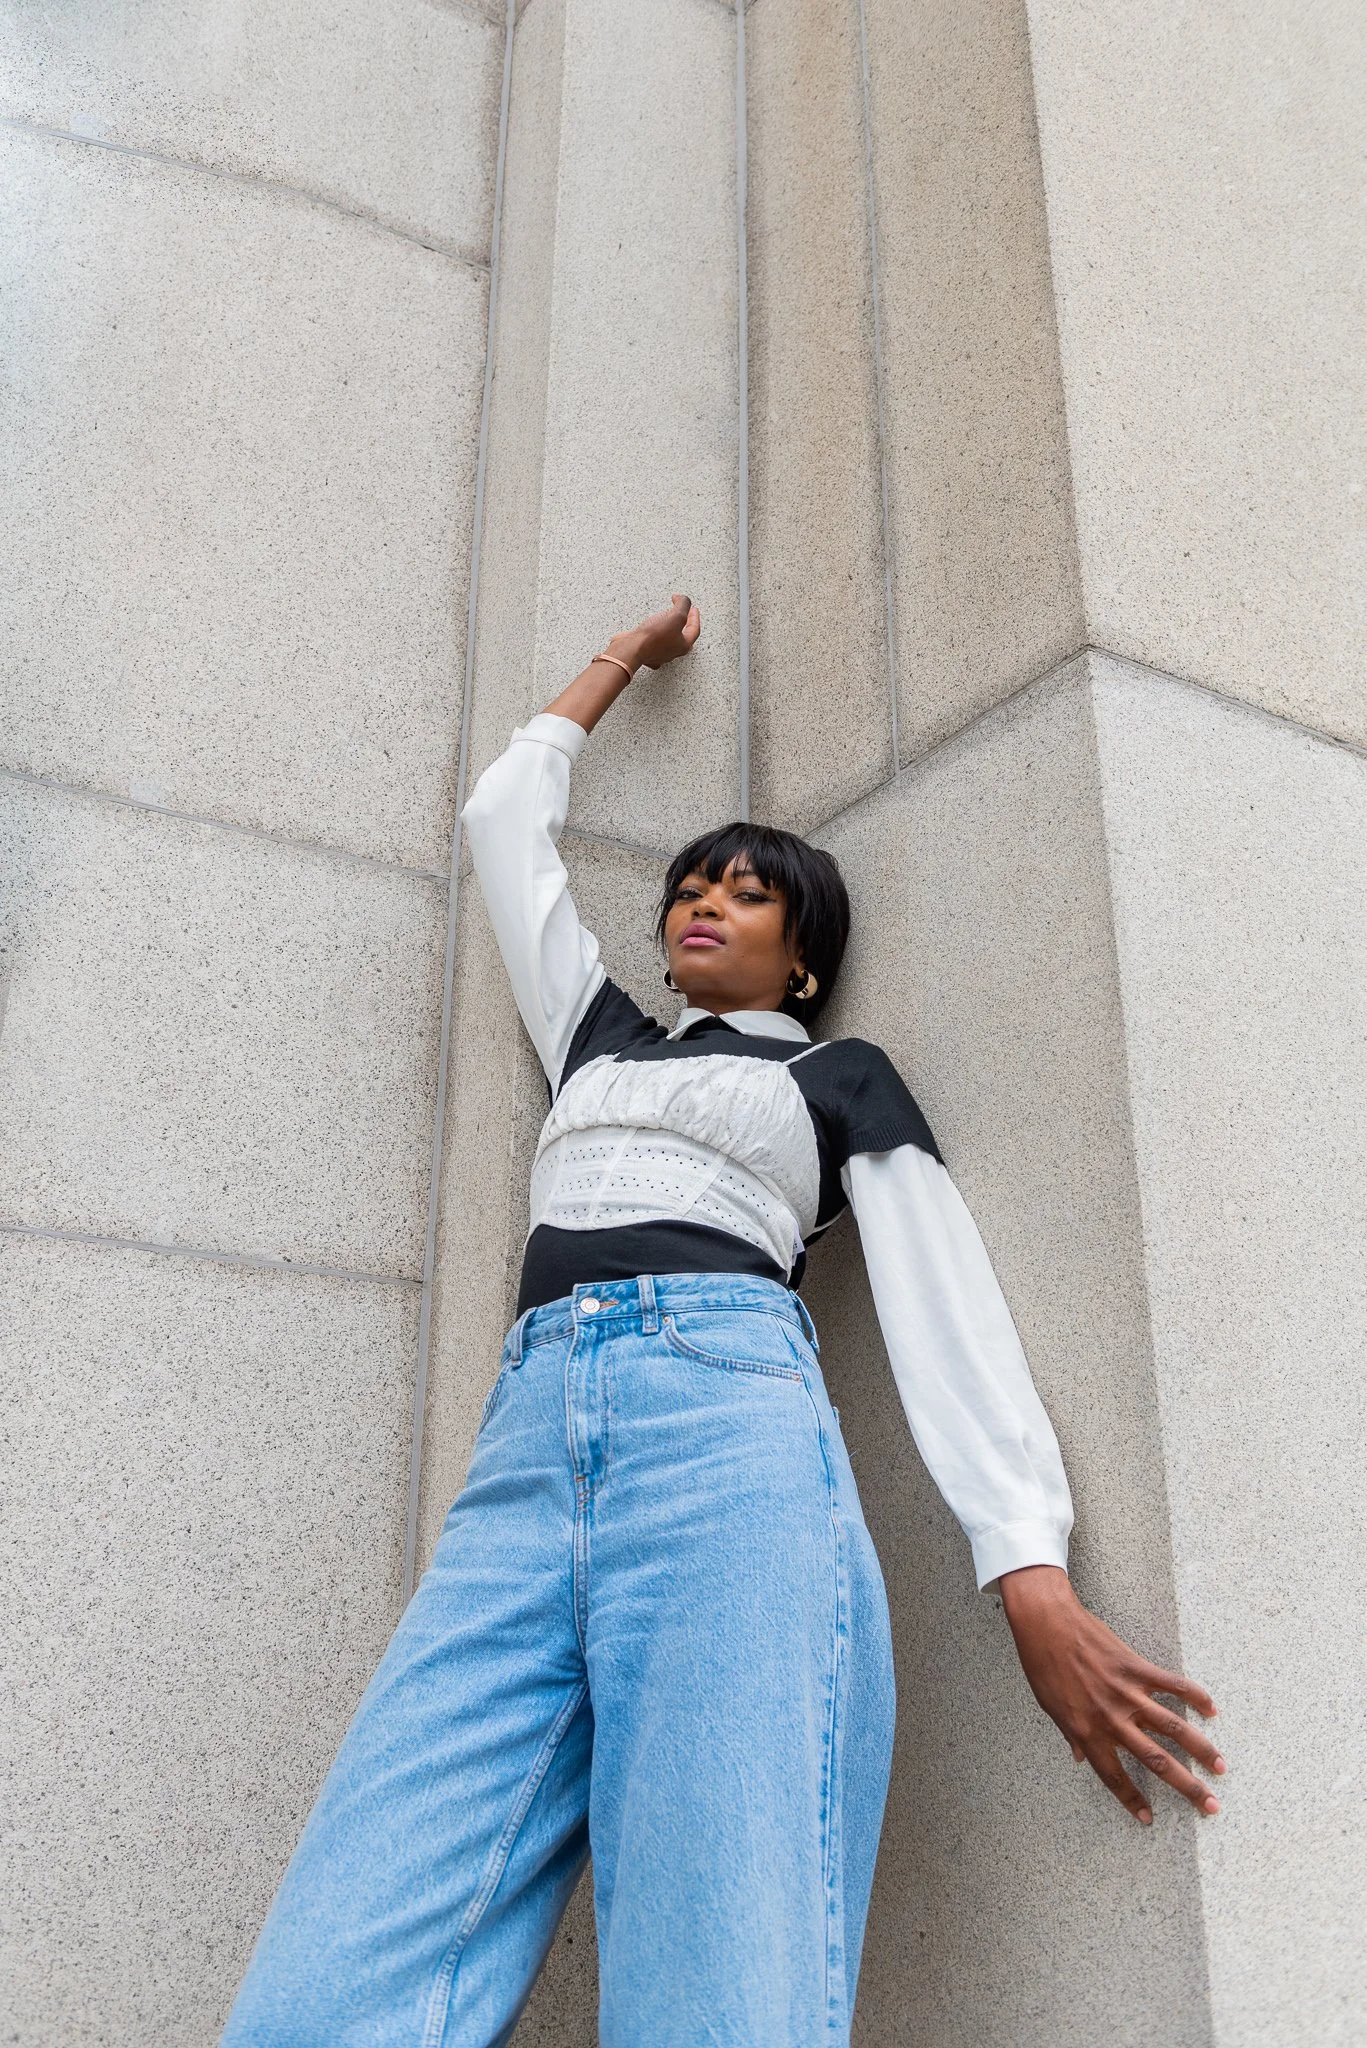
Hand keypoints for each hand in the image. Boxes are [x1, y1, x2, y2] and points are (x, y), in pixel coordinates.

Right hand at [610, 593, 700, 672]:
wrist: (631, 648)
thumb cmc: (653, 637)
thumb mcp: (675, 616)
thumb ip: (683, 605)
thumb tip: (683, 600)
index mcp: (683, 646)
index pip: (694, 629)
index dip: (695, 616)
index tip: (692, 607)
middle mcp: (672, 652)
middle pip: (683, 636)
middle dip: (684, 624)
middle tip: (684, 614)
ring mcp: (659, 653)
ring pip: (669, 640)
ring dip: (670, 628)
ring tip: (668, 618)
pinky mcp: (646, 651)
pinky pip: (654, 642)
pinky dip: (655, 634)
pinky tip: (651, 629)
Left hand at [999, 1565, 1224, 1824]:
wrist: (1047, 1624)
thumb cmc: (1043, 1665)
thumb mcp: (1050, 1708)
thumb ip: (1071, 1735)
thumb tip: (1080, 1757)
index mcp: (1088, 1733)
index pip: (1114, 1777)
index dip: (1132, 1800)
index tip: (1149, 1819)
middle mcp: (1112, 1720)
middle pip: (1157, 1762)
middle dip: (1188, 1787)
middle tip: (1211, 1805)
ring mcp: (1127, 1694)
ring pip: (1174, 1729)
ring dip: (1201, 1750)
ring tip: (1221, 1767)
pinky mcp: (1137, 1668)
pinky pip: (1172, 1685)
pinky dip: (1195, 1696)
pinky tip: (1211, 1708)